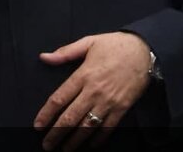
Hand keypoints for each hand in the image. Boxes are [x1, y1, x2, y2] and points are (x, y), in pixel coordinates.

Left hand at [34, 32, 151, 150]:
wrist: (145, 50)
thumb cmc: (115, 45)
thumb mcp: (89, 42)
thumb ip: (65, 52)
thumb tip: (44, 57)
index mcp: (83, 75)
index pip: (59, 98)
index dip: (46, 114)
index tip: (38, 126)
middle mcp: (93, 91)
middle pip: (70, 117)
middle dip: (56, 134)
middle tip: (47, 145)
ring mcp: (108, 101)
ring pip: (87, 126)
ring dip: (74, 140)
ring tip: (65, 150)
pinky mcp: (122, 108)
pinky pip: (108, 128)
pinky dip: (98, 139)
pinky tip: (90, 145)